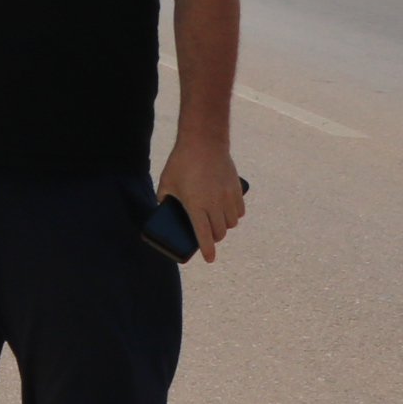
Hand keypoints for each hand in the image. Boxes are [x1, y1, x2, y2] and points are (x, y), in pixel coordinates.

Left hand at [158, 135, 246, 260]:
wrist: (204, 143)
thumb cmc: (181, 163)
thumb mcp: (166, 182)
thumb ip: (164, 199)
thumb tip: (163, 210)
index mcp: (195, 205)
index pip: (203, 235)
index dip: (207, 250)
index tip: (209, 260)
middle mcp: (214, 204)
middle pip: (219, 232)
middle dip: (214, 239)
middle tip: (208, 237)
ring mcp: (227, 197)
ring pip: (231, 223)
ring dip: (224, 227)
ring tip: (216, 223)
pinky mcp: (236, 189)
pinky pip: (239, 212)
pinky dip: (234, 216)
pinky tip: (228, 214)